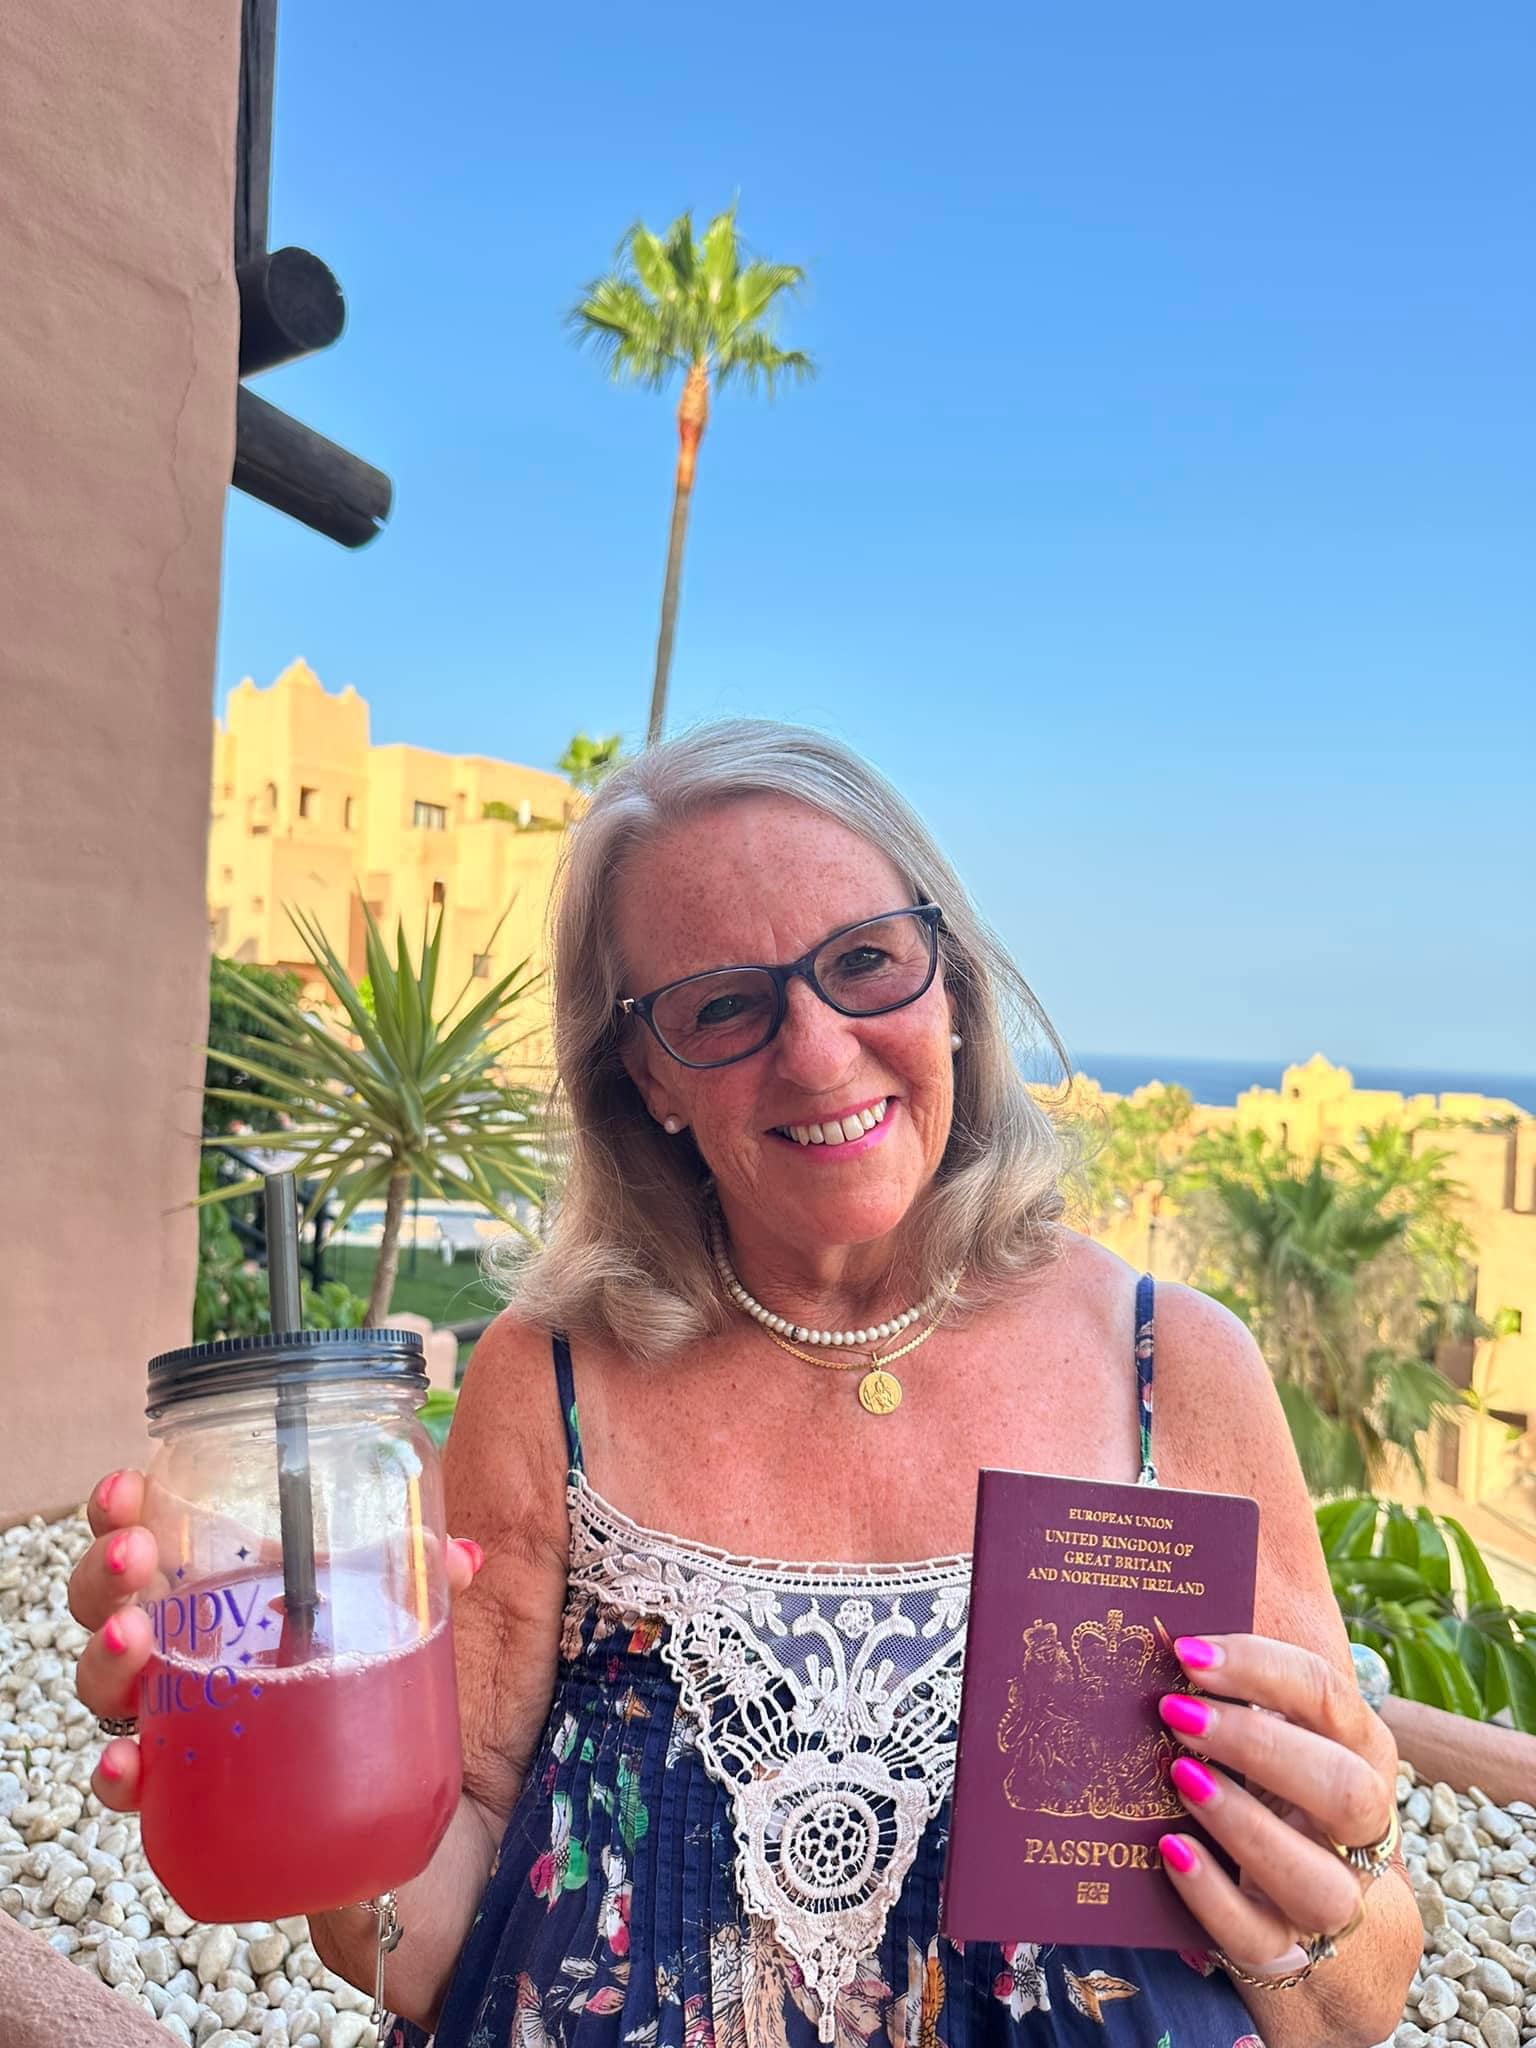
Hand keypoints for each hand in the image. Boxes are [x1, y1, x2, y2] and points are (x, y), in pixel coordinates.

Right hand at [68, 1468, 484, 1814]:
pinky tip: (130, 1764)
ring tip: (136, 1639)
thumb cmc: (358, 1664)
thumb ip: (419, 1574)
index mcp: (218, 1581)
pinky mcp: (181, 1785)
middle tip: (135, 1555)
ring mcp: (172, 1710)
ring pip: (102, 1679)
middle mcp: (178, 1639)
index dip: (121, 1507)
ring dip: (106, 1655)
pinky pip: (133, 1778)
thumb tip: (464, 1556)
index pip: (147, 1529)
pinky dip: (120, 1773)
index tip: (127, 1486)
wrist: (372, 1789)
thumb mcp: (389, 1608)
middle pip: (106, 1599)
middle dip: (106, 1570)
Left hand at [1154, 1632, 1398, 1980]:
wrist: (1310, 1919)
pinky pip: (1259, 1936)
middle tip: (1176, 1711)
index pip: (1327, 1696)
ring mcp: (1330, 1897)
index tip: (1187, 1650)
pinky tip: (1169, 1850)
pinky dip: (1212, 1895)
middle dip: (1258, 1744)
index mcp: (1359, 1750)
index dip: (1259, 1668)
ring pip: (1316, 1877)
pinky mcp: (1287, 1952)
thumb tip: (1178, 1574)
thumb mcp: (1270, 1726)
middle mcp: (1359, 1827)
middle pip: (1342, 1787)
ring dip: (1244, 1824)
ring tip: (1178, 1776)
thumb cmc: (1274, 1788)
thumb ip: (1238, 1674)